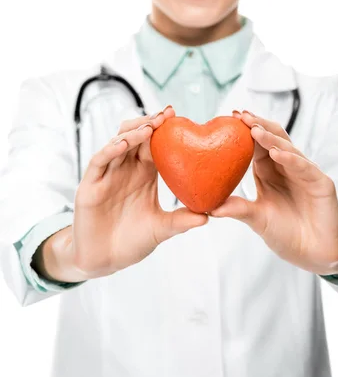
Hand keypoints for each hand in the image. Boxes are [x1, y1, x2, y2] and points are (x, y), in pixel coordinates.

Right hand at [69, 107, 207, 279]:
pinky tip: (124, 144)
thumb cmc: (131, 241)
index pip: (154, 144)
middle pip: (135, 136)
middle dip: (150, 123)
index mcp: (144, 173)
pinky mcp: (90, 185)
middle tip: (167, 115)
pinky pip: (99, 161)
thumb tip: (208, 216)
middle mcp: (125, 169)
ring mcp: (107, 175)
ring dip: (133, 132)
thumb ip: (181, 220)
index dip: (165, 130)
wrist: (104, 261)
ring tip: (150, 127)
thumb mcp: (160, 229)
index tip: (179, 118)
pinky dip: (110, 150)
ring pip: (117, 143)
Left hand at [210, 110, 337, 274]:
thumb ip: (237, 208)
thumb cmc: (285, 233)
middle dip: (257, 125)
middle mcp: (287, 167)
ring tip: (254, 130)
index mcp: (269, 171)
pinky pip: (304, 167)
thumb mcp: (257, 218)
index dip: (246, 130)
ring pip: (288, 148)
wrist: (313, 254)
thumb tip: (209, 207)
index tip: (231, 117)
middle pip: (273, 138)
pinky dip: (290, 158)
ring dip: (270, 138)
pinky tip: (276, 153)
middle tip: (241, 116)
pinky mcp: (321, 183)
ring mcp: (305, 173)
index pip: (257, 144)